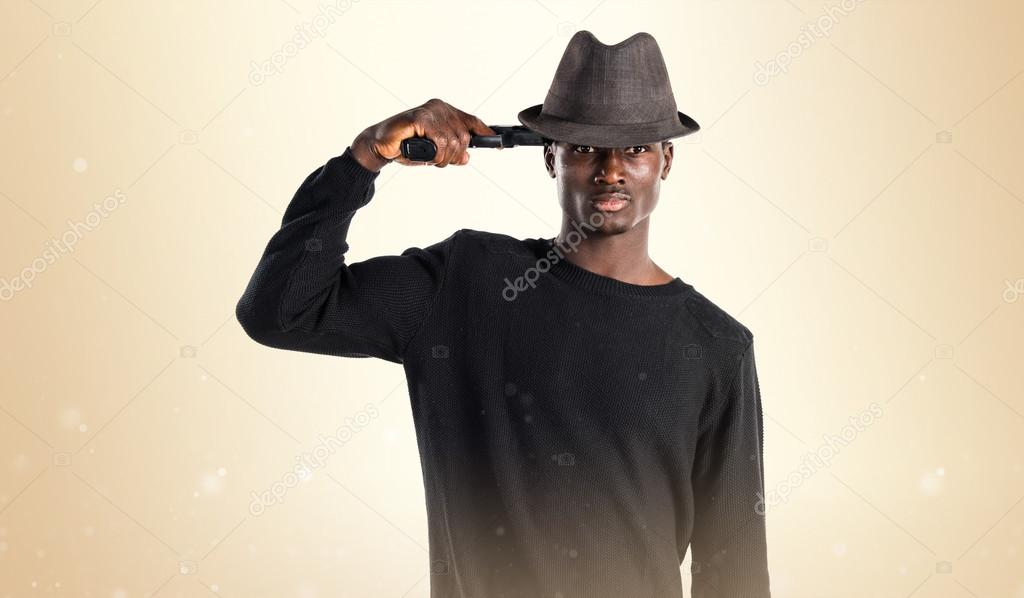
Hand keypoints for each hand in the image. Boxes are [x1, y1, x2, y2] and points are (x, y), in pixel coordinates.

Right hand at [351, 98, 496, 170]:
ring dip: (443, 157)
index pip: (472, 121)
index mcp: (444, 111)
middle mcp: (440, 107)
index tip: (501, 145)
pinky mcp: (421, 117)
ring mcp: (431, 111)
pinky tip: (425, 152)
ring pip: (454, 141)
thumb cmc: (406, 147)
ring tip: (429, 157)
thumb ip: (451, 151)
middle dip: (454, 155)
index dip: (486, 134)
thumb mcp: (434, 152)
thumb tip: (467, 157)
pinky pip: (441, 140)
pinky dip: (435, 153)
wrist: (380, 145)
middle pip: (464, 137)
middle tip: (439, 160)